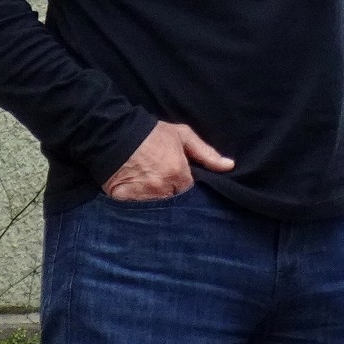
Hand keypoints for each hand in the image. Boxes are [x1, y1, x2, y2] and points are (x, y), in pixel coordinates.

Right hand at [102, 121, 233, 200]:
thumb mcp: (182, 136)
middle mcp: (162, 187)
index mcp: (178, 172)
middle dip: (172, 197)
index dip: (185, 188)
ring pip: (156, 208)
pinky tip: (135, 196)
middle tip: (165, 187)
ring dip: (156, 203)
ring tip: (151, 192)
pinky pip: (136, 210)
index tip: (180, 181)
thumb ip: (206, 153)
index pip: (189, 191)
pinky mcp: (124, 200)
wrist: (114, 133)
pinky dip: (137, 205)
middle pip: (173, 202)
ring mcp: (142, 196)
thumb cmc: (151, 134)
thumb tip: (230, 166)